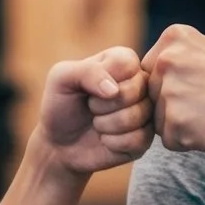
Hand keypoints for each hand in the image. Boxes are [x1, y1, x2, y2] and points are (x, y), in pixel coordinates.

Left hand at [34, 47, 152, 175]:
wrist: (59, 143)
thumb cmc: (61, 105)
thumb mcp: (62, 78)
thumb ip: (87, 71)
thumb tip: (114, 90)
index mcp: (122, 61)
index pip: (128, 63)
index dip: (104, 79)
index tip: (89, 88)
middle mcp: (140, 83)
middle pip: (136, 90)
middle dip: (103, 105)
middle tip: (91, 108)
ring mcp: (146, 111)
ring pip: (138, 116)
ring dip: (106, 125)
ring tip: (97, 124)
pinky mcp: (146, 138)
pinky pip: (139, 140)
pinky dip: (113, 143)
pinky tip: (105, 140)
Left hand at [143, 25, 204, 156]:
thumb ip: (173, 55)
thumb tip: (139, 72)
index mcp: (173, 37)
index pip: (148, 71)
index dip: (172, 85)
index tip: (202, 84)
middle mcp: (167, 60)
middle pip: (150, 95)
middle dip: (173, 105)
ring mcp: (170, 92)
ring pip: (157, 119)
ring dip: (179, 124)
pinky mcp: (176, 123)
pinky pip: (168, 140)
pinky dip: (186, 142)